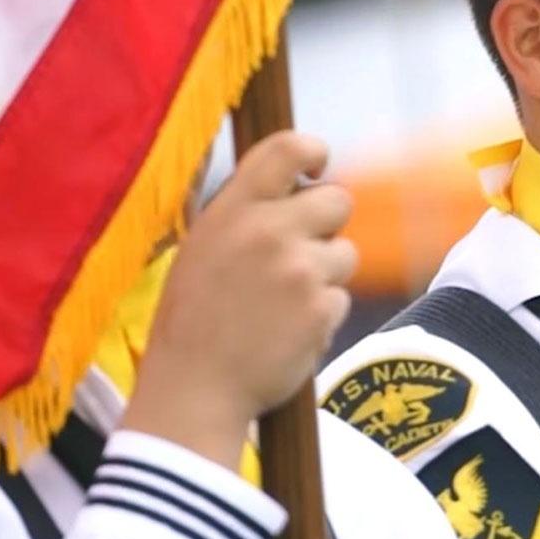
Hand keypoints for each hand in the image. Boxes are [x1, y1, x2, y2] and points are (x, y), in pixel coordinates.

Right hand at [120, 131, 356, 469]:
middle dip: (327, 226)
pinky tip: (286, 333)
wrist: (194, 390)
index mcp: (233, 210)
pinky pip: (341, 298)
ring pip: (345, 254)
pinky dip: (322, 315)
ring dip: (325, 276)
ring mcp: (300, 270)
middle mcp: (269, 231)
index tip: (318, 165)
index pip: (287, 148)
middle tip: (297, 256)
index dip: (312, 151)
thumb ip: (247, 215)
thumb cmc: (194, 319)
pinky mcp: (323, 309)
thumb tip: (297, 183)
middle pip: (339, 200)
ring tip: (280, 305)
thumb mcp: (203, 248)